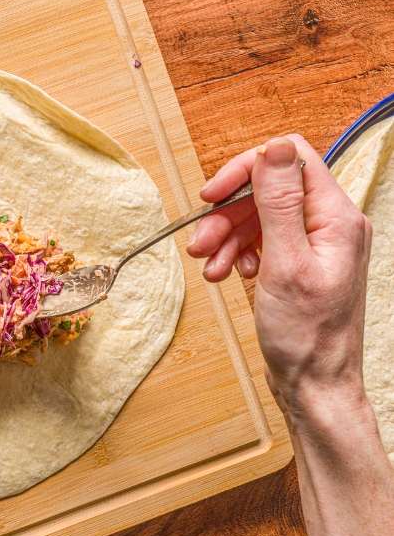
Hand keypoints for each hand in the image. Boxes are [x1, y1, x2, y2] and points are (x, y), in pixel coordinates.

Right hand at [187, 134, 371, 419]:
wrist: (315, 387)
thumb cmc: (307, 339)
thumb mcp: (285, 265)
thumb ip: (279, 203)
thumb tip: (274, 148)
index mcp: (336, 217)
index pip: (290, 160)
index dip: (245, 171)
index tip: (211, 195)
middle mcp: (331, 225)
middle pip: (270, 190)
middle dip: (229, 213)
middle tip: (199, 243)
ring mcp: (316, 246)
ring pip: (262, 218)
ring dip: (228, 237)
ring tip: (210, 267)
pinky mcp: (300, 266)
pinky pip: (264, 243)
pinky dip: (240, 255)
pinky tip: (229, 275)